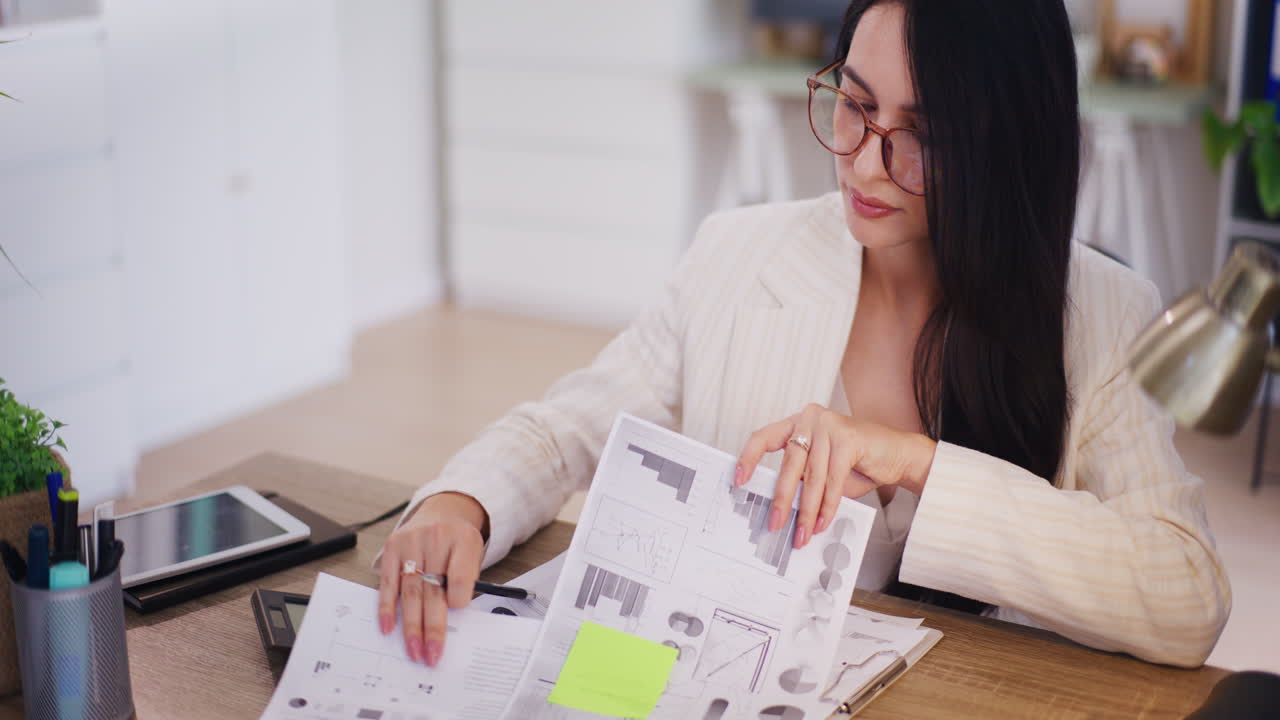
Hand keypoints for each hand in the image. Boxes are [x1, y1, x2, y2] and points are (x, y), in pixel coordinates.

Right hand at [377, 492, 488, 666]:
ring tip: (414, 650)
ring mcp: (411, 542)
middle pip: (433, 590)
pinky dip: (387, 607)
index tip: (456, 613)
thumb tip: (451, 620)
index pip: (460, 576)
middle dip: (432, 628)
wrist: (441, 514)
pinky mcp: (392, 547)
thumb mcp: (473, 555)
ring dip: (411, 626)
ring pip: (410, 592)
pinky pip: (388, 583)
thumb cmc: (458, 544)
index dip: (458, 598)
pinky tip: (388, 627)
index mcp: (464, 540)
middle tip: (432, 655)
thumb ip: (464, 582)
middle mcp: (436, 538)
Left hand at [735, 403, 936, 548]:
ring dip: (807, 510)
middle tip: (775, 524)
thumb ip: (801, 481)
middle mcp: (810, 418)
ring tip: (803, 533)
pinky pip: (833, 479)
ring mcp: (829, 425)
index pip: (763, 437)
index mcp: (797, 423)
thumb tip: (778, 508)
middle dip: (782, 499)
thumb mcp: (822, 472)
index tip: (738, 480)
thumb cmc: (858, 463)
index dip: (748, 458)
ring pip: (812, 476)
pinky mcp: (848, 437)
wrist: (899, 455)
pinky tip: (823, 521)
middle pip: (789, 463)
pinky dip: (828, 505)